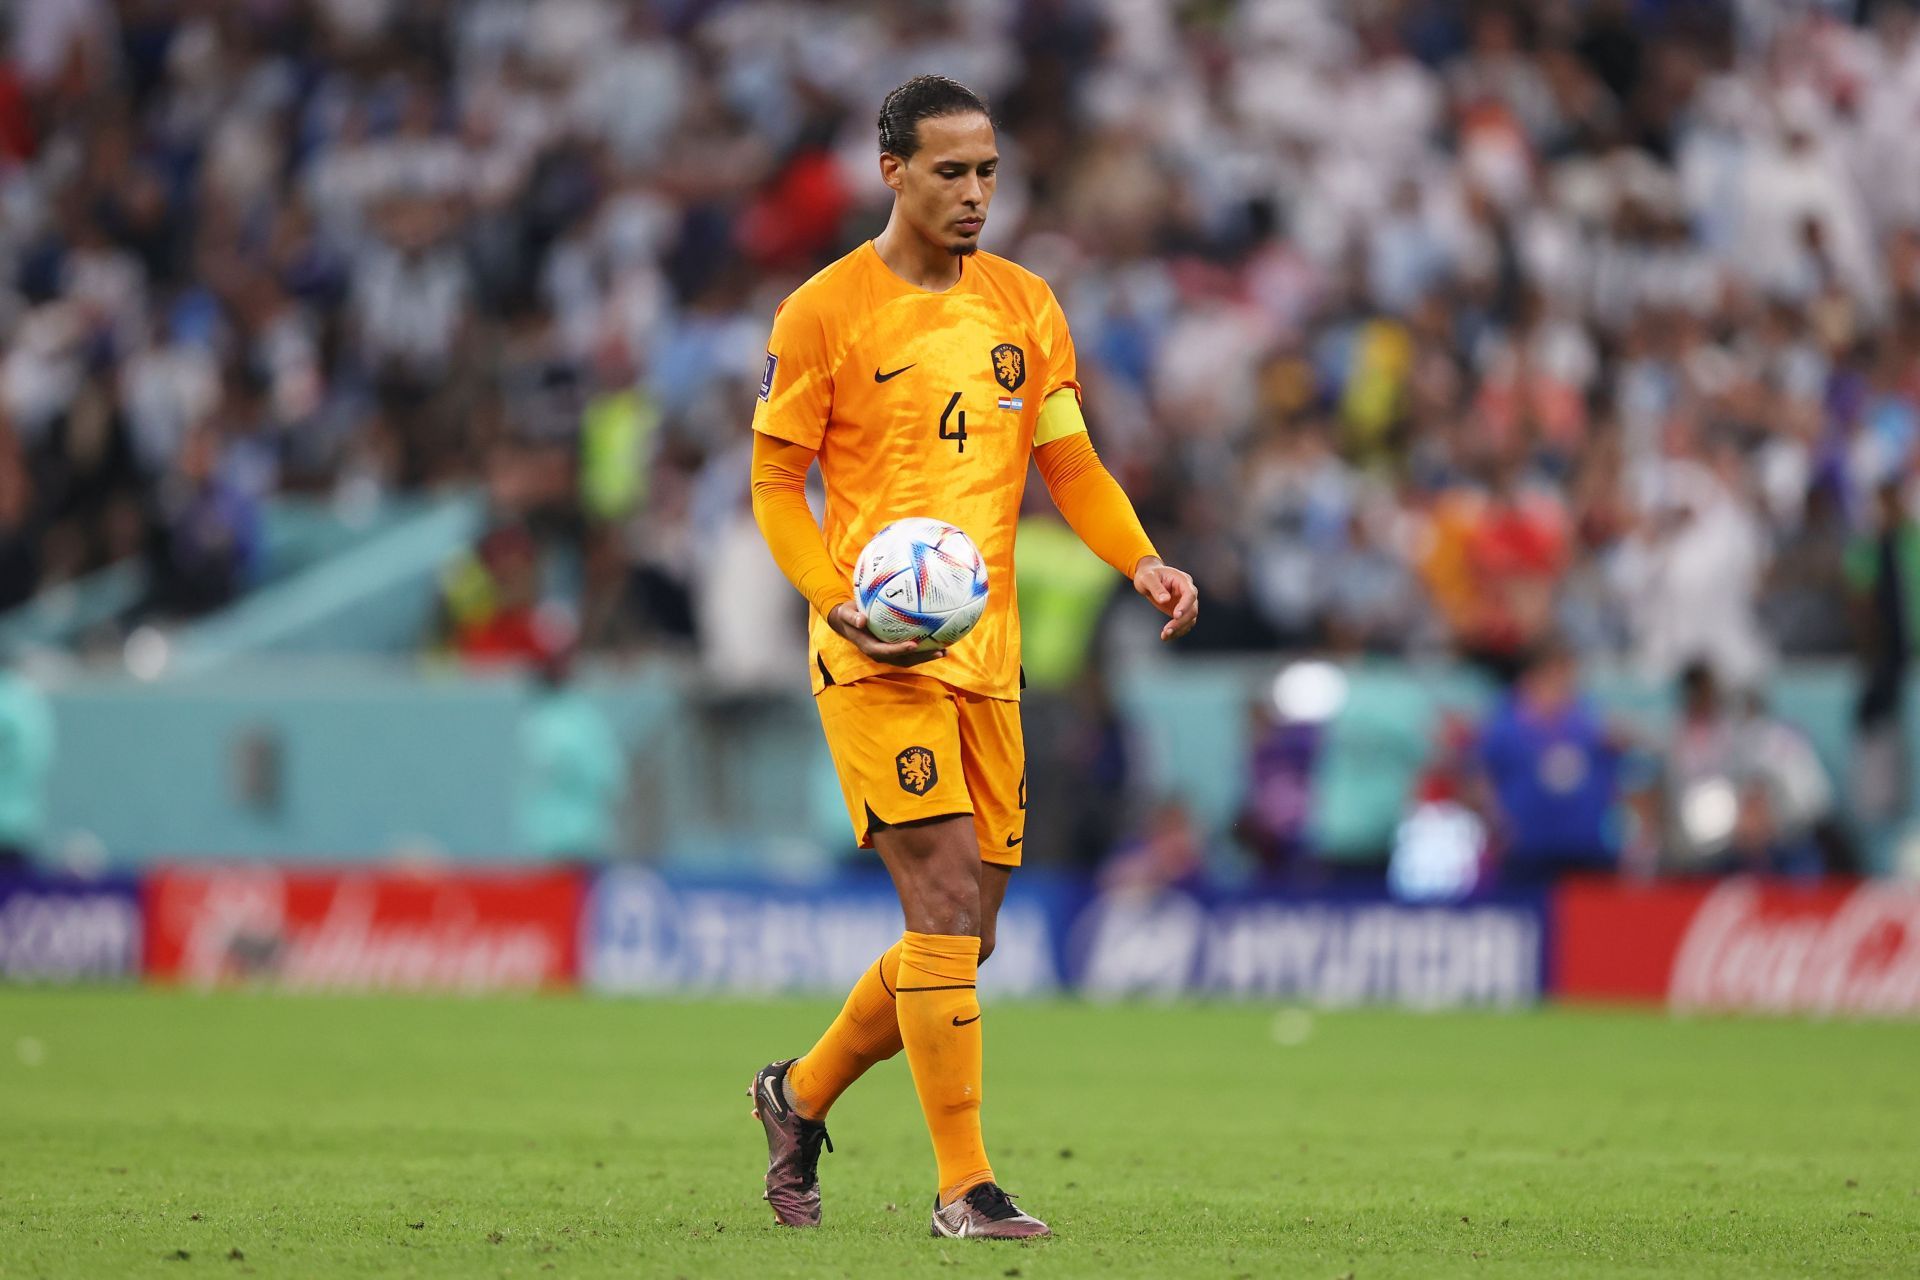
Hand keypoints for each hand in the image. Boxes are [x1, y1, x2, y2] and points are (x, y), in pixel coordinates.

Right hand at [827, 601, 946, 666]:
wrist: (848, 621)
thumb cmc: (848, 615)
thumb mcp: (845, 613)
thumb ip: (852, 617)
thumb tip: (861, 620)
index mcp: (869, 646)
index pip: (884, 652)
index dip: (898, 650)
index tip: (913, 645)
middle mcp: (880, 653)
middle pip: (902, 660)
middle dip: (920, 658)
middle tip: (938, 652)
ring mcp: (888, 652)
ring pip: (908, 659)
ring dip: (926, 657)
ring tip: (944, 651)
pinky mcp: (893, 648)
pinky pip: (910, 652)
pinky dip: (923, 650)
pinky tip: (938, 642)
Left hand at [1132, 557, 1198, 640]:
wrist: (1148, 578)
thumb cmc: (1148, 575)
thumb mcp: (1147, 578)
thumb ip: (1156, 588)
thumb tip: (1165, 600)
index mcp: (1183, 580)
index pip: (1190, 594)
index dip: (1185, 605)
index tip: (1176, 615)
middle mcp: (1188, 592)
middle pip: (1192, 609)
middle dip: (1181, 621)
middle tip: (1167, 630)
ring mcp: (1186, 602)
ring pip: (1190, 619)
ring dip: (1180, 629)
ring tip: (1165, 635)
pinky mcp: (1181, 611)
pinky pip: (1184, 624)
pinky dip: (1177, 631)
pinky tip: (1166, 637)